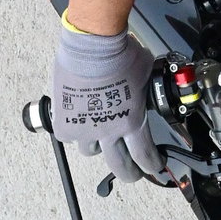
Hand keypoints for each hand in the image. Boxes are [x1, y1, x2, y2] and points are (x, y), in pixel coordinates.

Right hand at [52, 21, 162, 181]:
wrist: (93, 45)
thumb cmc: (120, 54)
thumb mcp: (146, 74)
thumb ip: (146, 90)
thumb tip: (151, 88)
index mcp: (132, 121)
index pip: (145, 156)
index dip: (152, 165)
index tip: (155, 167)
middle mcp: (109, 130)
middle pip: (120, 167)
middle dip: (130, 174)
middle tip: (132, 173)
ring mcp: (85, 128)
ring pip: (91, 151)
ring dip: (98, 146)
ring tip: (100, 137)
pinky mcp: (65, 120)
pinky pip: (69, 136)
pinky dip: (73, 131)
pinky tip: (77, 122)